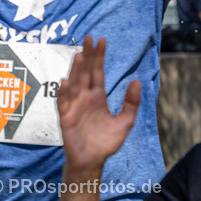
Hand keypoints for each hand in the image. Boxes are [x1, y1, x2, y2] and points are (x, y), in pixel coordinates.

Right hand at [58, 36, 140, 172]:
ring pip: (75, 84)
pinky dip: (63, 93)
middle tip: (88, 38)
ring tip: (80, 55)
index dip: (99, 57)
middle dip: (88, 56)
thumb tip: (137, 82)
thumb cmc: (106, 142)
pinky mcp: (66, 118)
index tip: (101, 41)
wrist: (92, 161)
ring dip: (76, 70)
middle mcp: (85, 98)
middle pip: (85, 73)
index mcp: (98, 97)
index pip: (98, 72)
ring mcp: (74, 106)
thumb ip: (131, 103)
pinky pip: (63, 103)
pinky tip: (65, 82)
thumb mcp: (125, 122)